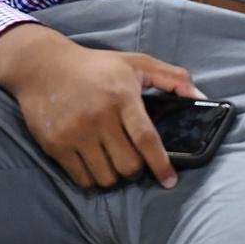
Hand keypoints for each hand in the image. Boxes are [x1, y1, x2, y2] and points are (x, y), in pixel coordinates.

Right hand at [0, 23, 205, 188]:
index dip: (161, 164)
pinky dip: (93, 178)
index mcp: (122, 95)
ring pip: (107, 177)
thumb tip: (200, 96)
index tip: (169, 181)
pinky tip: (95, 163)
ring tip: (113, 161)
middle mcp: (99, 116)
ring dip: (114, 176)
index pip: (147, 139)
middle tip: (134, 162)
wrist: (43, 66)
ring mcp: (76, 132)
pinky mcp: (57, 145)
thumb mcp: (135, 62)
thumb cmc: (96, 65)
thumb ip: (171, 77)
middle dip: (136, 170)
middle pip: (128, 165)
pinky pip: (83, 179)